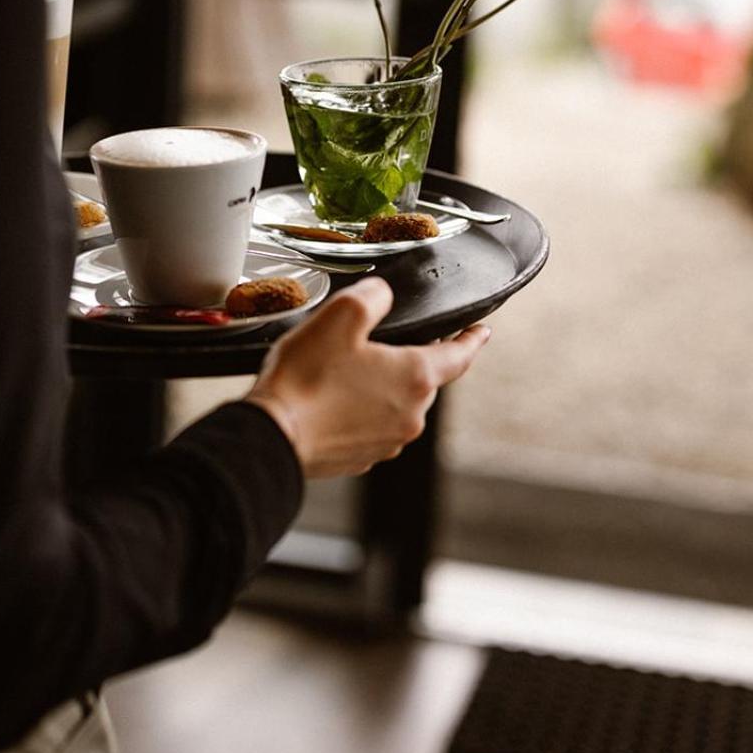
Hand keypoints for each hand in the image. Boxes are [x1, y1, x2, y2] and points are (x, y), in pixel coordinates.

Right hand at [247, 278, 490, 478]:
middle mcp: (410, 414)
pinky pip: (369, 426)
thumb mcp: (340, 316)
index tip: (481, 331)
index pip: (459, 355)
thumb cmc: (305, 380)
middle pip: (422, 378)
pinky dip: (357, 412)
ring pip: (394, 403)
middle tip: (373, 344)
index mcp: (415, 377)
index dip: (472, 338)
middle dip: (406, 359)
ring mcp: (387, 441)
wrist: (272, 438)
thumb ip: (373, 296)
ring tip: (340, 373)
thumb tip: (382, 294)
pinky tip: (329, 401)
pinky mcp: (361, 457)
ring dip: (378, 387)